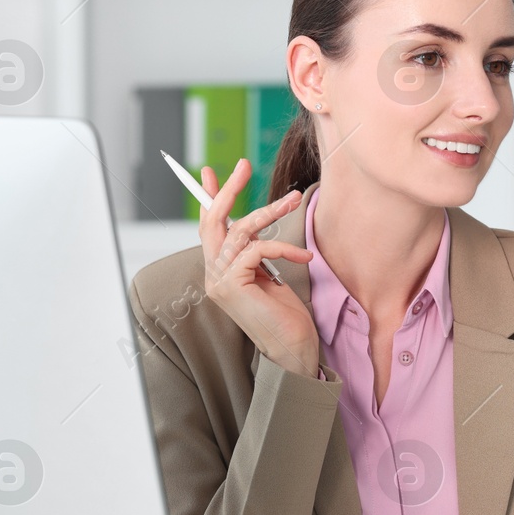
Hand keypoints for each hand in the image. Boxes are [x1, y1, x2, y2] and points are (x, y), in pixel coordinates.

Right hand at [199, 159, 320, 376]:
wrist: (294, 349)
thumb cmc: (286, 315)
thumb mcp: (269, 273)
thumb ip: (256, 250)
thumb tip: (255, 222)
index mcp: (220, 270)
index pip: (209, 227)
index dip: (210, 198)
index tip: (210, 173)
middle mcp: (213, 274)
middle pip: (212, 222)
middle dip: (226, 190)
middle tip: (243, 165)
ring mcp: (220, 280)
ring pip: (239, 230)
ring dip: (270, 210)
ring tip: (293, 200)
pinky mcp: (232, 285)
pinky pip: (257, 249)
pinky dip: (283, 246)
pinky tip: (303, 255)